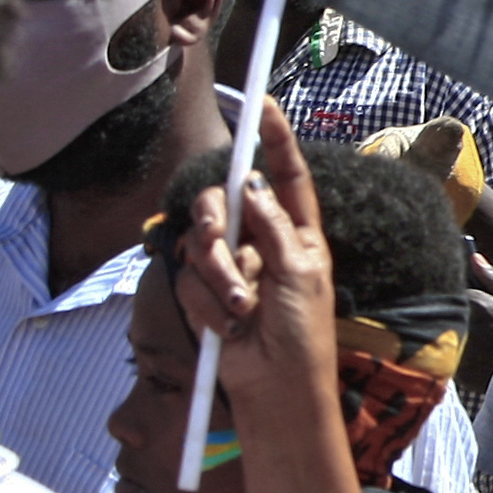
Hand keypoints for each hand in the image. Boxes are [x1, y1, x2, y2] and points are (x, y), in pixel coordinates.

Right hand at [172, 100, 346, 429]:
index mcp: (297, 232)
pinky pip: (189, 281)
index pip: (285, 175)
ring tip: (243, 309)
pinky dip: (207, 303)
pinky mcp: (204, 292)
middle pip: (223, 202)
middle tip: (221, 243)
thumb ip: (274, 227)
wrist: (276, 387)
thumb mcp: (301, 274)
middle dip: (216, 221)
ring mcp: (231, 266)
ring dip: (219, 277)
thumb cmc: (304, 335)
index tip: (262, 105)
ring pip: (200, 242)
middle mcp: (261, 241)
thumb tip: (253, 183)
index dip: (275, 139)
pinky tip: (228, 327)